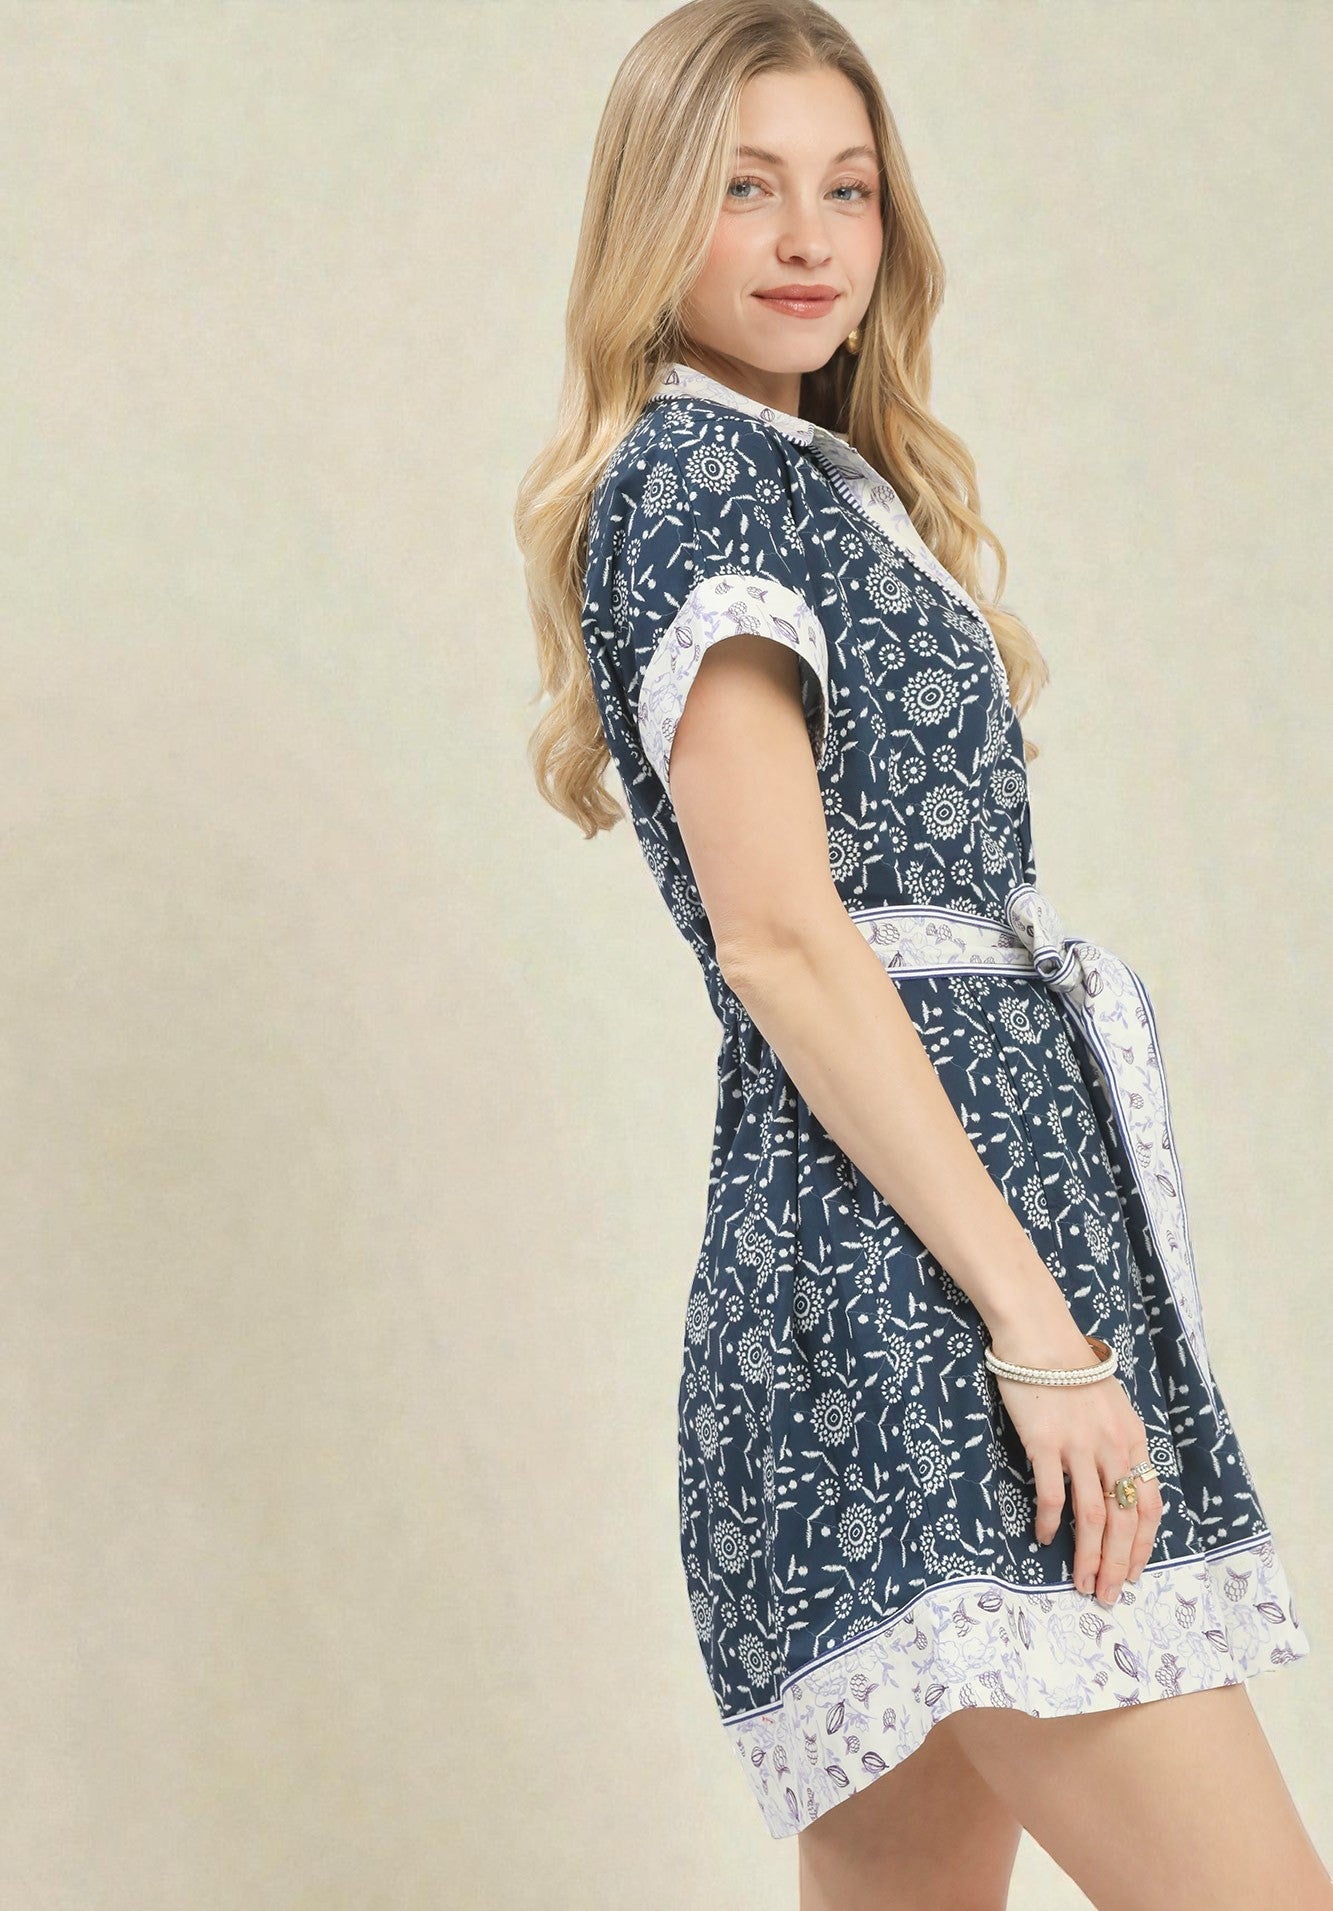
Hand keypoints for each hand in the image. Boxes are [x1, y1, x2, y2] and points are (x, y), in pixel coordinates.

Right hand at [988, 1320, 1163, 1606]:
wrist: (1038, 1335)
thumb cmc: (1069, 1368)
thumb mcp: (1108, 1404)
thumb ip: (1115, 1441)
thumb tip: (1116, 1483)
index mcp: (1131, 1438)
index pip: (1147, 1504)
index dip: (1142, 1545)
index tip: (1132, 1573)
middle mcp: (1112, 1447)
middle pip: (1123, 1519)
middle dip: (1117, 1563)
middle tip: (1107, 1594)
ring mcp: (1080, 1446)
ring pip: (1093, 1516)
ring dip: (1088, 1556)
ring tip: (1081, 1582)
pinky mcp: (1046, 1444)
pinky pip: (1053, 1495)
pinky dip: (1051, 1523)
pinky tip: (1045, 1539)